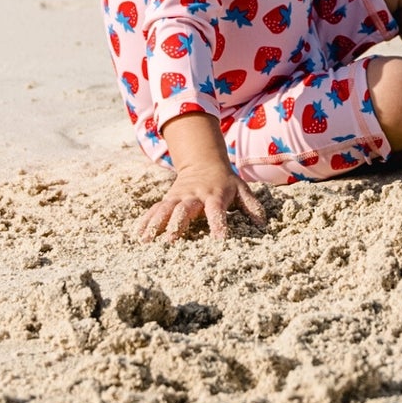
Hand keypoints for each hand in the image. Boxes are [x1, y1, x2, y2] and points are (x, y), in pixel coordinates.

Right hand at [137, 113, 266, 241]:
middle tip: (171, 240)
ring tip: (147, 240)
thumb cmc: (226, 182)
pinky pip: (155, 210)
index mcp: (215, 195)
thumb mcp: (241, 190)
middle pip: (185, 208)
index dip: (218, 224)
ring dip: (156, 223)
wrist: (204, 162)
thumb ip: (252, 206)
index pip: (217, 210)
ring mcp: (179, 196)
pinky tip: (138, 235)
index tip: (218, 240)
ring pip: (166, 208)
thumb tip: (263, 226)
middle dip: (178, 223)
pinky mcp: (168, 198)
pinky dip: (146, 221)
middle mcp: (195, 195)